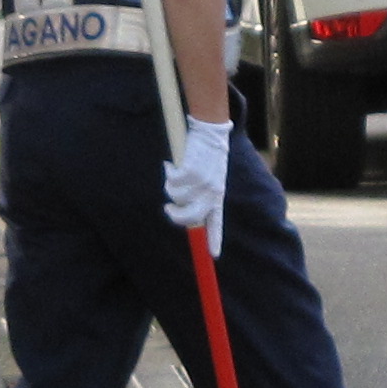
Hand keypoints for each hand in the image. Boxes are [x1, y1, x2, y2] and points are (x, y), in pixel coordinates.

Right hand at [164, 118, 231, 255]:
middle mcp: (212, 192)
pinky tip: (172, 164)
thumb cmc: (209, 155)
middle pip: (191, 219)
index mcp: (218, 195)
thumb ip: (203, 194)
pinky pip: (172, 182)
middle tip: (169, 209)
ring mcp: (201, 183)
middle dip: (176, 216)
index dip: (214, 240)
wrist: (211, 132)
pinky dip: (168, 174)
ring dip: (171, 186)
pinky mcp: (191, 172)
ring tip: (175, 174)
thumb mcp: (212, 178)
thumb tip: (187, 213)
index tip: (214, 255)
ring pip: (176, 198)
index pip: (217, 223)